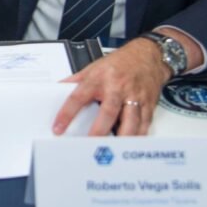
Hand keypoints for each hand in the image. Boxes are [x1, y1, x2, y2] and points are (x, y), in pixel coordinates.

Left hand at [53, 37, 171, 135]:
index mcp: (99, 79)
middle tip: (90, 145)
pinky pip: (144, 124)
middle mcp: (117, 88)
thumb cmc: (120, 62)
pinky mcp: (148, 104)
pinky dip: (137, 136)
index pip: (78, 97)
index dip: (67, 113)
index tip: (58, 128)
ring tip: (113, 151)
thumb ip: (76, 81)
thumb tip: (58, 89)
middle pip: (108, 112)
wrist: (148, 55)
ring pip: (130, 121)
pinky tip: (130, 145)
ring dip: (122, 138)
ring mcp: (134, 96)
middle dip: (99, 130)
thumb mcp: (94, 67)